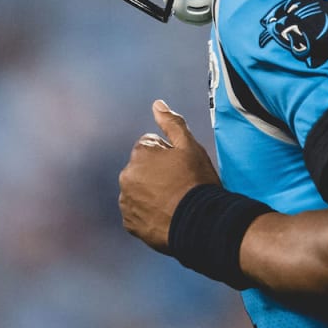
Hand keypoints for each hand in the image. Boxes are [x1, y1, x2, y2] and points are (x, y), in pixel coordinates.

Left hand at [118, 100, 221, 253]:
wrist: (200, 223)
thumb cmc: (196, 182)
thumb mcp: (190, 146)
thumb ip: (172, 122)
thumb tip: (157, 104)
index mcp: (139, 154)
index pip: (151, 146)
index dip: (169, 155)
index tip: (181, 167)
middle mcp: (126, 176)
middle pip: (143, 168)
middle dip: (156, 173)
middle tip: (179, 185)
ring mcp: (126, 201)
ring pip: (138, 191)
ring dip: (151, 193)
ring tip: (174, 201)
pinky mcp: (130, 223)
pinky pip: (137, 213)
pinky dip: (148, 213)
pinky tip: (166, 215)